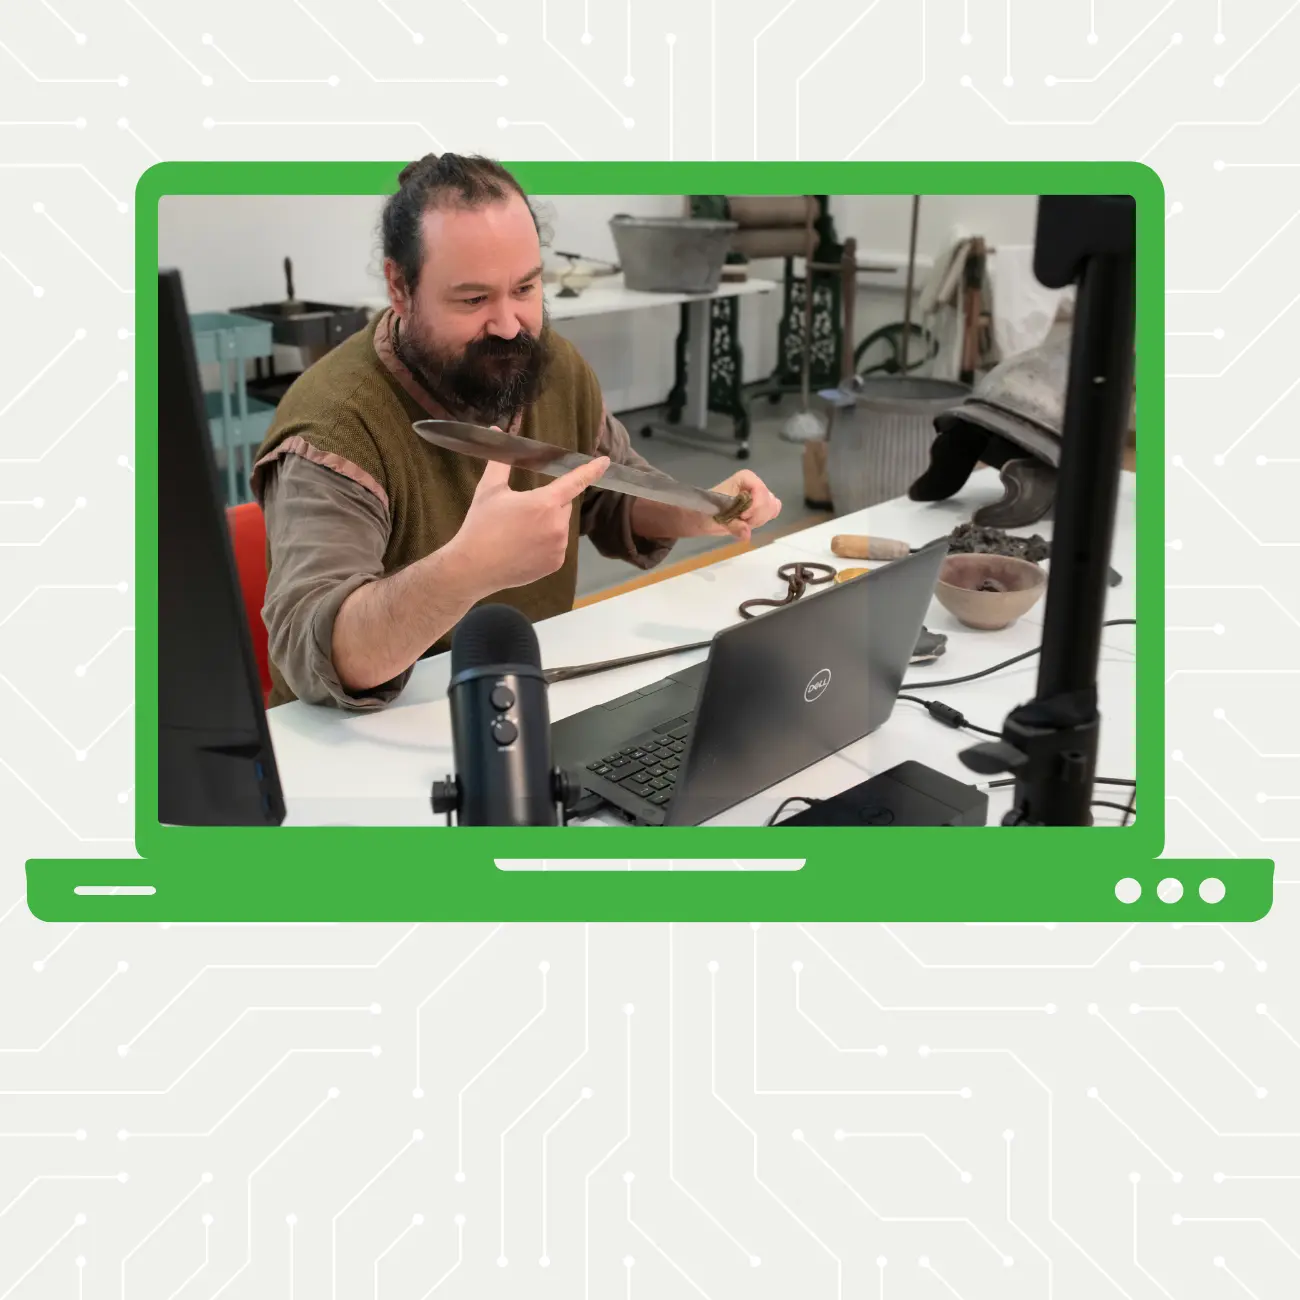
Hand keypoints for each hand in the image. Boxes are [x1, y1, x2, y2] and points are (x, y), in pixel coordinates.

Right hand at [450, 454, 609, 591]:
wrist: (473, 568)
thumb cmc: (480, 526)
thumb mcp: (489, 490)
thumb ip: (500, 461)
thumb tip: (497, 432)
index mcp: (544, 503)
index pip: (574, 481)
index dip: (591, 470)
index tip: (605, 461)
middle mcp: (557, 525)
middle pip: (563, 505)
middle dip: (549, 504)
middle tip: (522, 512)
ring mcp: (559, 547)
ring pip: (560, 526)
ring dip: (548, 524)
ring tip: (520, 533)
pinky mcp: (556, 564)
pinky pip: (558, 546)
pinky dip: (547, 544)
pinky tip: (524, 548)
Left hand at [702, 469, 781, 544]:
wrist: (705, 515)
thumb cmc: (709, 510)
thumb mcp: (718, 517)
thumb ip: (734, 525)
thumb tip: (747, 535)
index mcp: (745, 479)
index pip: (761, 490)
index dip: (756, 505)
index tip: (743, 516)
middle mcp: (755, 484)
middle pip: (768, 500)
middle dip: (757, 515)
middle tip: (741, 521)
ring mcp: (760, 495)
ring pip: (771, 508)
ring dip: (759, 519)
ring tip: (743, 522)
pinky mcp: (761, 505)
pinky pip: (772, 512)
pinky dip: (762, 520)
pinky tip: (750, 523)